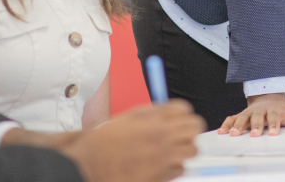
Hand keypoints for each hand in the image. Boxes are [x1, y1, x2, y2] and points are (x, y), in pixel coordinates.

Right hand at [10, 101, 203, 181]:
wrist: (89, 167)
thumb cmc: (104, 142)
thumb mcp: (128, 117)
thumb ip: (152, 113)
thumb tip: (172, 112)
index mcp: (152, 118)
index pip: (184, 109)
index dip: (182, 113)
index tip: (179, 117)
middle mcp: (161, 136)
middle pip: (195, 127)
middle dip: (190, 129)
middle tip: (182, 133)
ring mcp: (162, 158)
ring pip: (193, 150)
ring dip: (185, 149)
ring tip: (173, 150)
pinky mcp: (160, 177)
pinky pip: (180, 169)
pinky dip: (174, 167)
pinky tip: (162, 165)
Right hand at [218, 93, 284, 136]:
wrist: (269, 97)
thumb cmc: (282, 109)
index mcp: (274, 110)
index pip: (274, 117)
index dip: (274, 125)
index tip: (273, 133)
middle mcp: (261, 111)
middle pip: (257, 117)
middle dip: (255, 126)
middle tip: (255, 135)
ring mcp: (250, 113)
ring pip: (243, 118)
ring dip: (238, 126)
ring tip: (233, 134)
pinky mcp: (242, 115)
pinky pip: (232, 118)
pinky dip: (226, 124)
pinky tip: (222, 131)